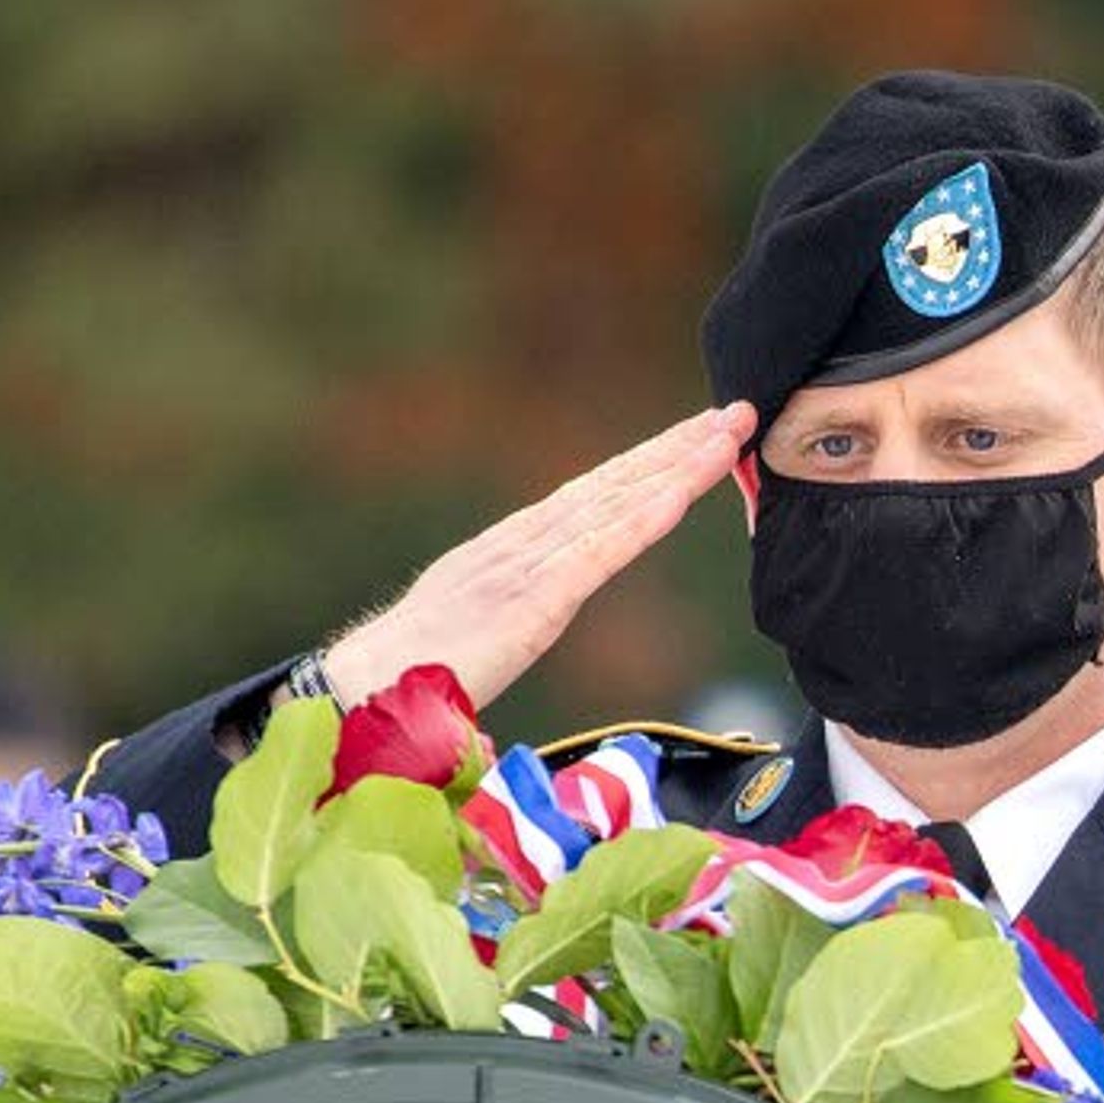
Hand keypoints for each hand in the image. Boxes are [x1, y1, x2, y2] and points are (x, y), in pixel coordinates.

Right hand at [317, 402, 760, 708]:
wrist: (369, 689)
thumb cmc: (415, 675)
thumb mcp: (479, 634)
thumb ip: (513, 617)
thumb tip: (528, 623)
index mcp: (512, 550)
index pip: (594, 498)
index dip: (646, 464)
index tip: (693, 438)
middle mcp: (524, 541)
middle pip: (614, 484)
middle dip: (675, 447)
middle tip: (734, 412)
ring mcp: (529, 564)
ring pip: (619, 503)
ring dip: (678, 466)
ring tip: (727, 434)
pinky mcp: (536, 598)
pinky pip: (603, 550)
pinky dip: (645, 517)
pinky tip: (683, 492)